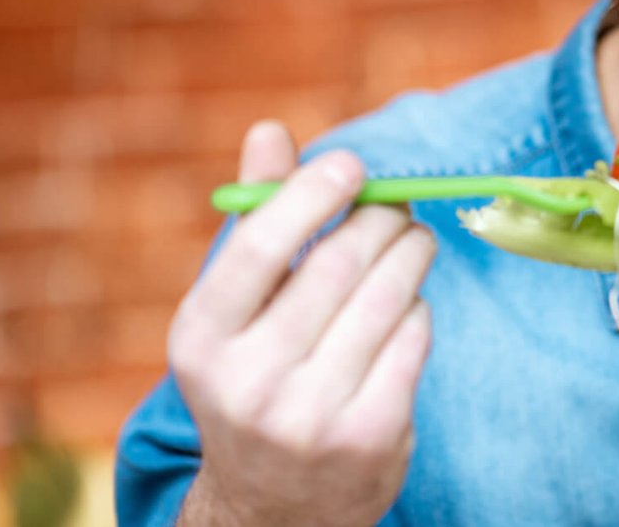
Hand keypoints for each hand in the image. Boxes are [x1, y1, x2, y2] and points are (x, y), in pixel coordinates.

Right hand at [168, 121, 435, 526]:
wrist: (274, 505)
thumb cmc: (256, 375)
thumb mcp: (235, 310)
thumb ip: (256, 219)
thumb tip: (271, 128)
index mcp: (200, 337)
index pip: (259, 247)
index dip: (313, 194)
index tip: (353, 166)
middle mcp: (248, 381)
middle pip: (337, 266)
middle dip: (380, 221)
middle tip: (398, 206)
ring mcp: (310, 415)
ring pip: (386, 298)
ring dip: (411, 255)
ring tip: (415, 241)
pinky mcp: (369, 436)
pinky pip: (413, 340)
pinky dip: (418, 311)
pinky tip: (409, 307)